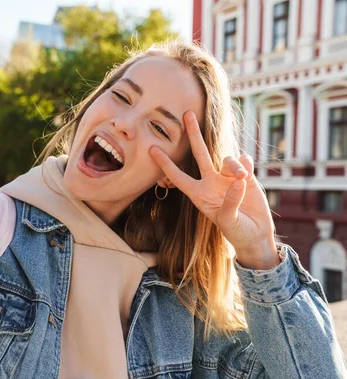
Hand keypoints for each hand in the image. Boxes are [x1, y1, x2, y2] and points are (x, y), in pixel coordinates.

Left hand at [150, 111, 279, 269]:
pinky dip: (246, 163)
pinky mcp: (246, 177)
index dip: (166, 164)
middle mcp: (211, 182)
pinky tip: (248, 172)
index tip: (152, 149)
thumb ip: (230, 202)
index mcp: (199, 194)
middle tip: (187, 113)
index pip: (179, 176)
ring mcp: (228, 178)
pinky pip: (244, 161)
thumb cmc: (237, 232)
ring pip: (227, 159)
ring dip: (234, 166)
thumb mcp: (229, 221)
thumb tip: (237, 181)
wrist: (256, 235)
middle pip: (199, 153)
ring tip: (244, 179)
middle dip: (194, 134)